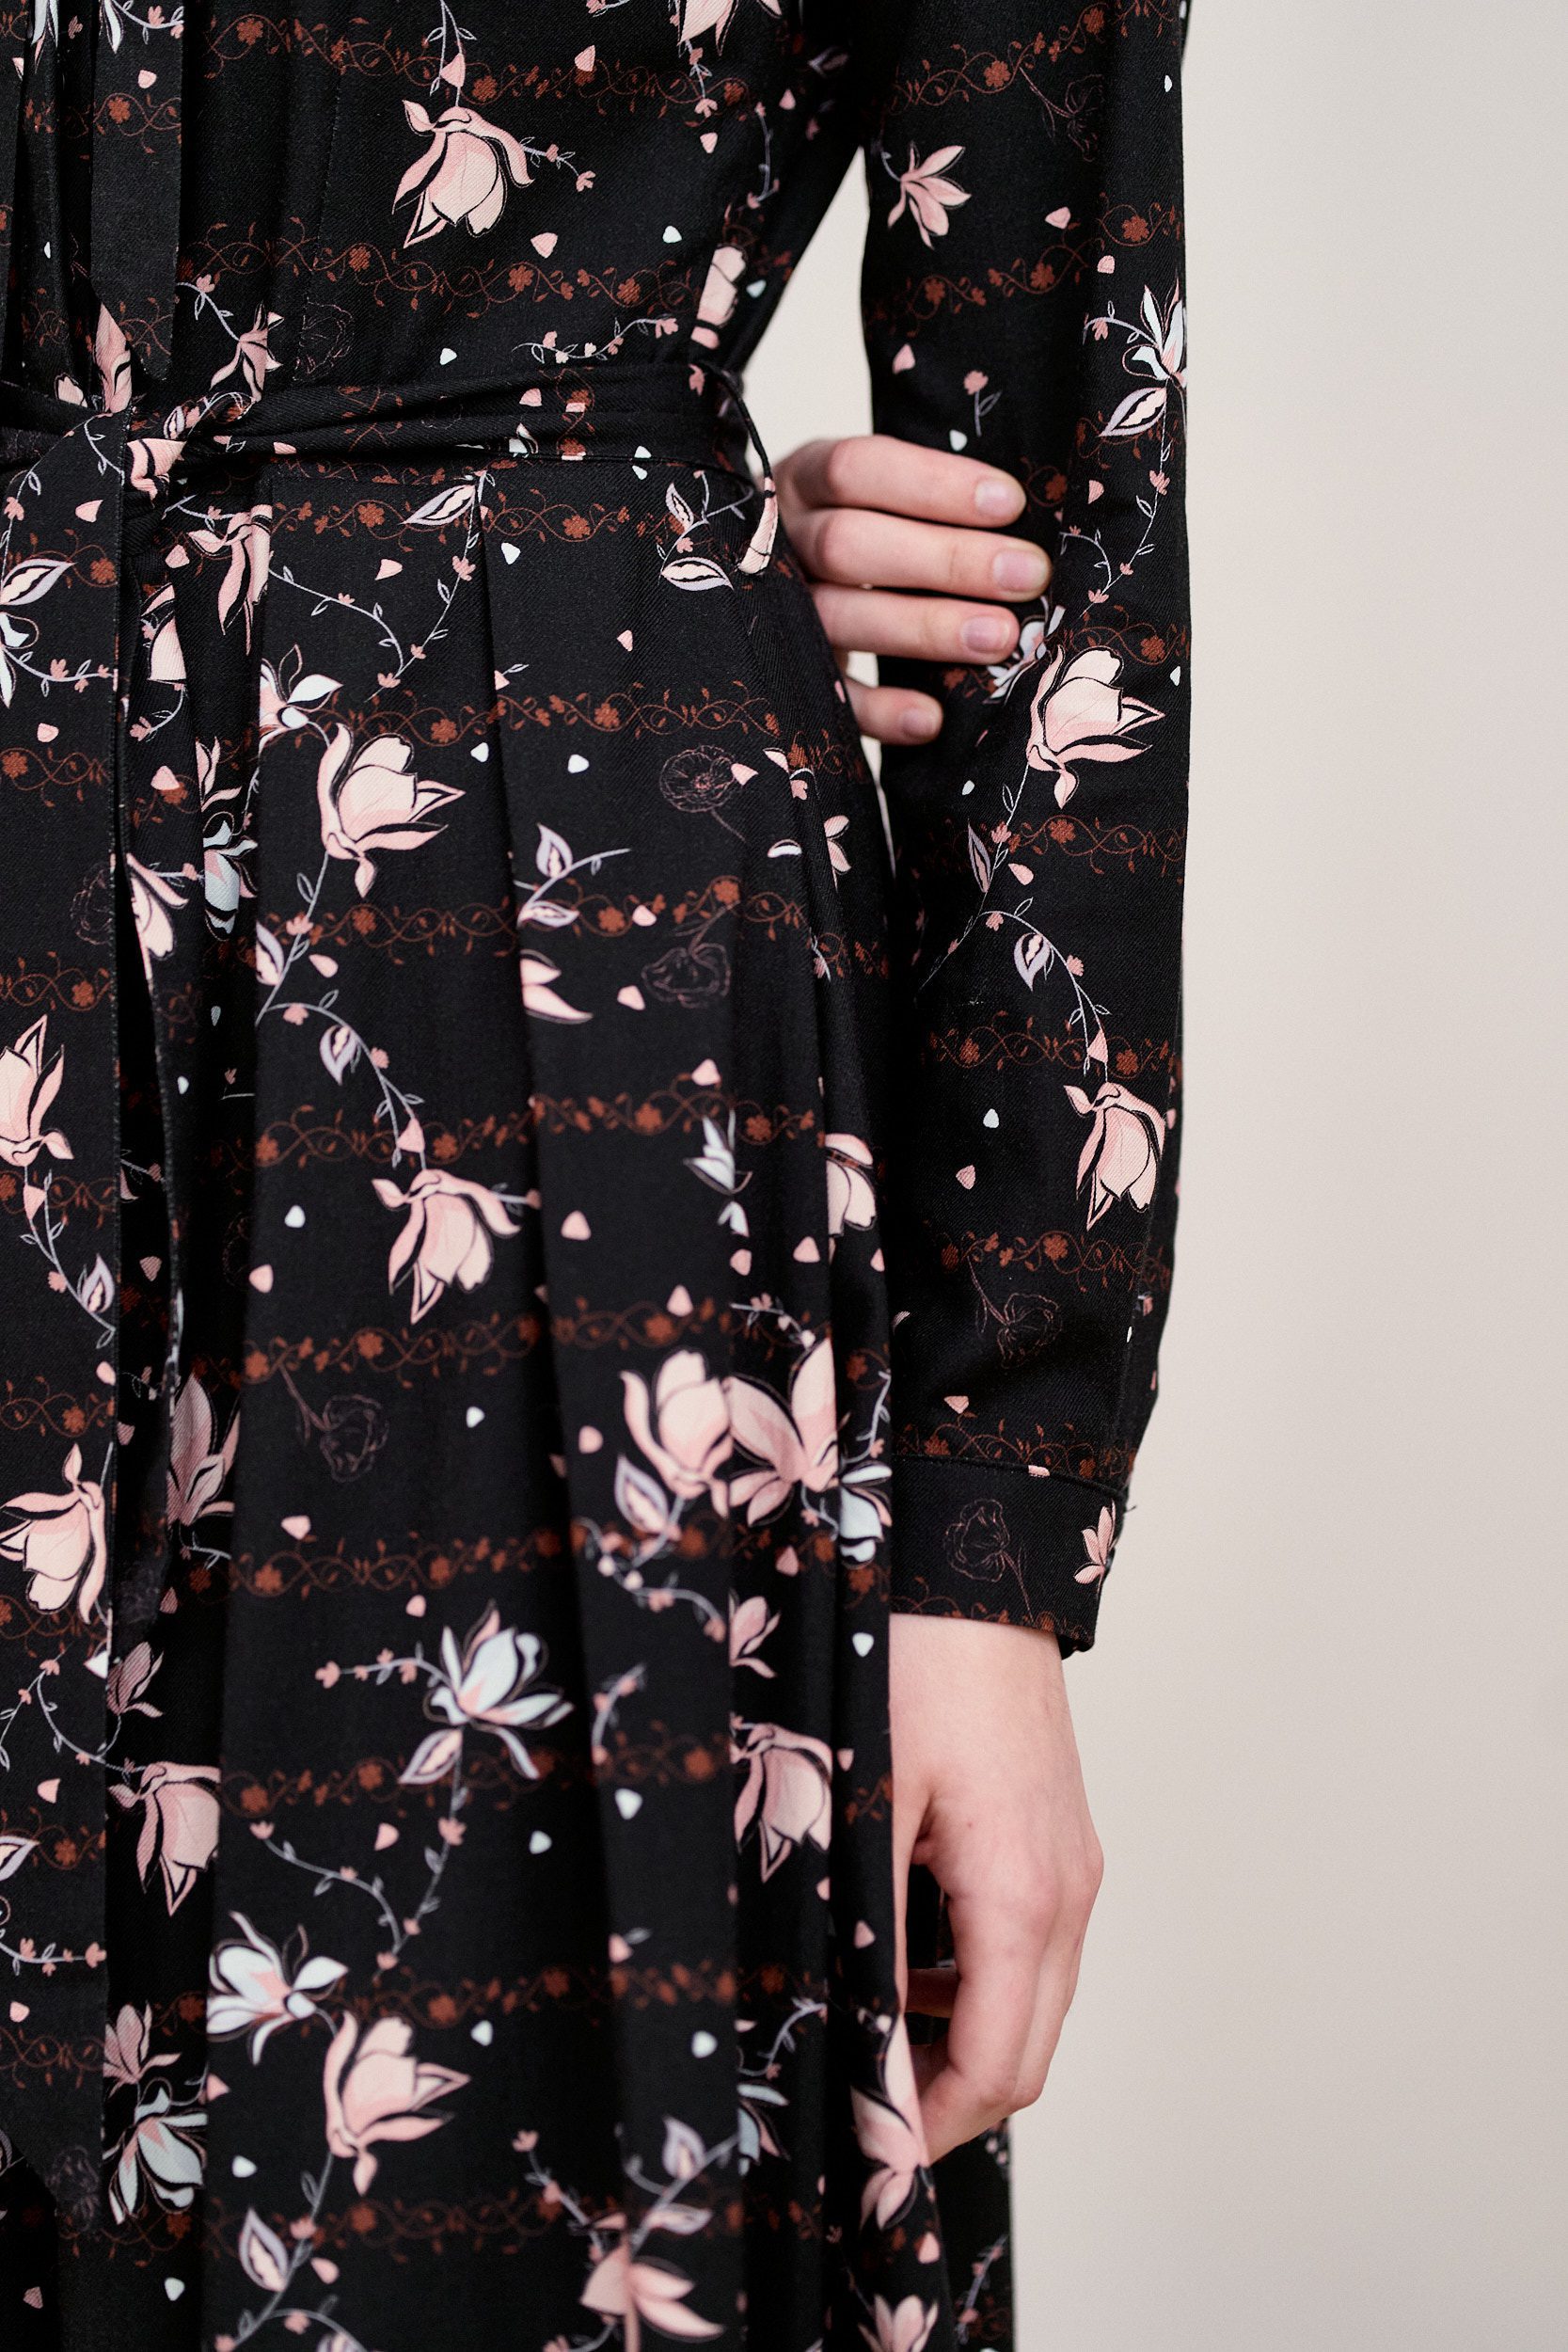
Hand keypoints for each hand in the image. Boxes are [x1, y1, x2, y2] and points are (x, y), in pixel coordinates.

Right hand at [774, 434, 1051, 745]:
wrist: (773, 585)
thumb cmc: (862, 528)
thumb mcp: (879, 494)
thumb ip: (928, 502)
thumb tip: (1023, 526)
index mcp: (803, 481)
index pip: (856, 469)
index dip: (932, 485)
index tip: (1010, 503)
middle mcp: (783, 543)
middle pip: (848, 545)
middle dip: (945, 560)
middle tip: (1026, 576)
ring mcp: (779, 611)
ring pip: (838, 617)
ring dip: (925, 629)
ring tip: (1000, 637)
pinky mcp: (787, 674)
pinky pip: (830, 696)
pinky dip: (880, 710)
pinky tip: (932, 718)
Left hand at [888, 1612, 1102, 2161]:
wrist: (976, 1567)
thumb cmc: (915, 1664)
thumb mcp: (864, 1800)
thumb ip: (862, 1926)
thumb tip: (843, 2033)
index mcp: (1022, 1897)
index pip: (996, 2067)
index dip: (927, 2124)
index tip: (859, 2145)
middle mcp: (1068, 1892)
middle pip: (1027, 2052)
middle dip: (947, 2098)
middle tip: (857, 2108)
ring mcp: (1074, 1864)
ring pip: (1034, 2001)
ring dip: (961, 2039)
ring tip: (869, 2033)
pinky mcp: (1061, 1839)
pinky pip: (1034, 1945)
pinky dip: (977, 1980)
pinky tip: (905, 1954)